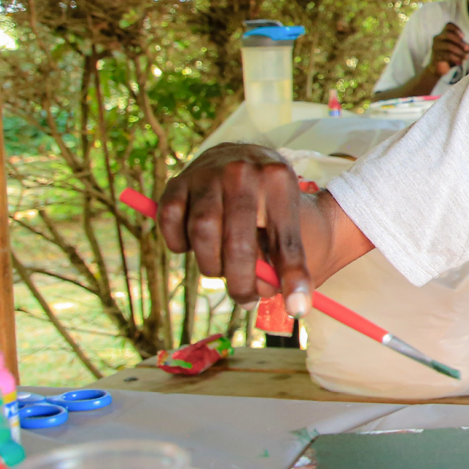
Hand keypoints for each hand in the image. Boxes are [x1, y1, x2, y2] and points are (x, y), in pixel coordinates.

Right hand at [155, 143, 334, 309]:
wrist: (244, 159)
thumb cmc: (270, 203)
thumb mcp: (291, 222)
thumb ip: (285, 262)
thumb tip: (290, 305)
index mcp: (279, 181)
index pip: (285, 240)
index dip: (291, 278)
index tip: (297, 308)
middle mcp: (242, 172)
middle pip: (237, 243)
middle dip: (241, 282)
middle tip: (245, 299)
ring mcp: (208, 174)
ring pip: (201, 233)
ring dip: (209, 264)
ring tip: (220, 268)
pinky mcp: (178, 181)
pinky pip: (170, 221)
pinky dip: (179, 243)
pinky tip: (192, 246)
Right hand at [429, 22, 468, 75]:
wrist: (439, 68)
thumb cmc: (450, 56)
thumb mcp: (460, 50)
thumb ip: (465, 47)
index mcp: (444, 34)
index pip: (448, 25)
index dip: (456, 29)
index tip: (463, 36)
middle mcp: (438, 38)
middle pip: (448, 35)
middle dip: (460, 42)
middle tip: (467, 48)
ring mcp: (435, 47)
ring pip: (448, 46)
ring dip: (459, 52)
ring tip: (466, 57)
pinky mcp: (435, 56)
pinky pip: (447, 55)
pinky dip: (456, 59)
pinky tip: (460, 62)